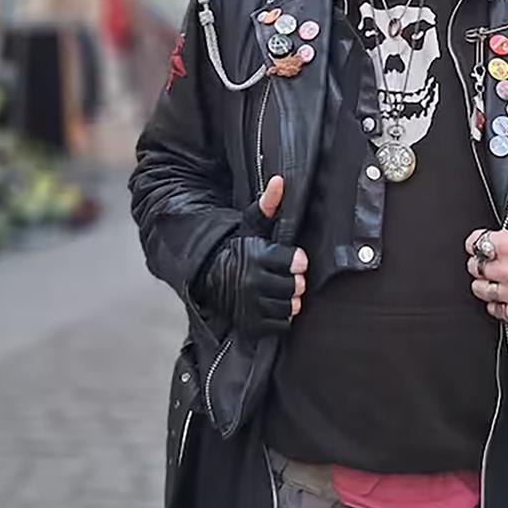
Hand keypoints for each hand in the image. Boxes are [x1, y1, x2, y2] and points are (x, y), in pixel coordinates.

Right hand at [195, 177, 305, 335]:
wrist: (210, 276)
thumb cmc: (236, 249)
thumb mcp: (251, 226)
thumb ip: (268, 205)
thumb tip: (279, 181)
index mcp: (256, 258)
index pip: (296, 263)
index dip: (297, 261)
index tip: (294, 260)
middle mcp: (253, 284)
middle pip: (295, 286)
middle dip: (294, 281)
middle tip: (287, 276)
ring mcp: (251, 307)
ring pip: (290, 306)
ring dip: (289, 299)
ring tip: (279, 289)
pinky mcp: (251, 325)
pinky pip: (282, 324)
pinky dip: (281, 316)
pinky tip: (272, 304)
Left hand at [463, 190, 507, 322]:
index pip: (474, 243)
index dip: (476, 242)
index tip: (482, 244)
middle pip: (475, 267)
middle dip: (480, 263)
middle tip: (491, 261)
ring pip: (481, 289)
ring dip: (485, 284)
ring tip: (496, 278)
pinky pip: (496, 310)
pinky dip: (498, 304)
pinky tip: (506, 295)